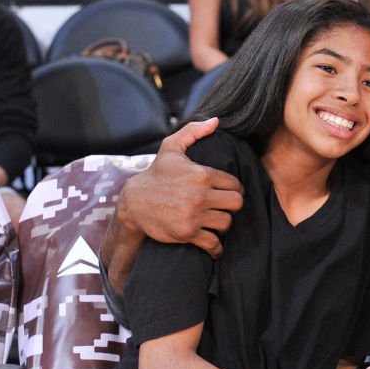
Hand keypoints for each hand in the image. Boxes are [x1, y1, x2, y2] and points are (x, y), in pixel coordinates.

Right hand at [118, 118, 243, 257]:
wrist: (134, 203)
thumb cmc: (156, 174)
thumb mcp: (171, 148)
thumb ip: (193, 132)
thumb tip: (216, 121)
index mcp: (201, 174)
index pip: (235, 184)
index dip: (234, 188)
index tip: (227, 192)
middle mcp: (200, 195)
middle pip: (236, 203)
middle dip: (232, 206)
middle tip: (224, 206)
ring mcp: (194, 215)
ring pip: (227, 223)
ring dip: (223, 223)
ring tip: (216, 220)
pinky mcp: (187, 233)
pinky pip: (213, 243)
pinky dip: (216, 247)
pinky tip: (215, 245)